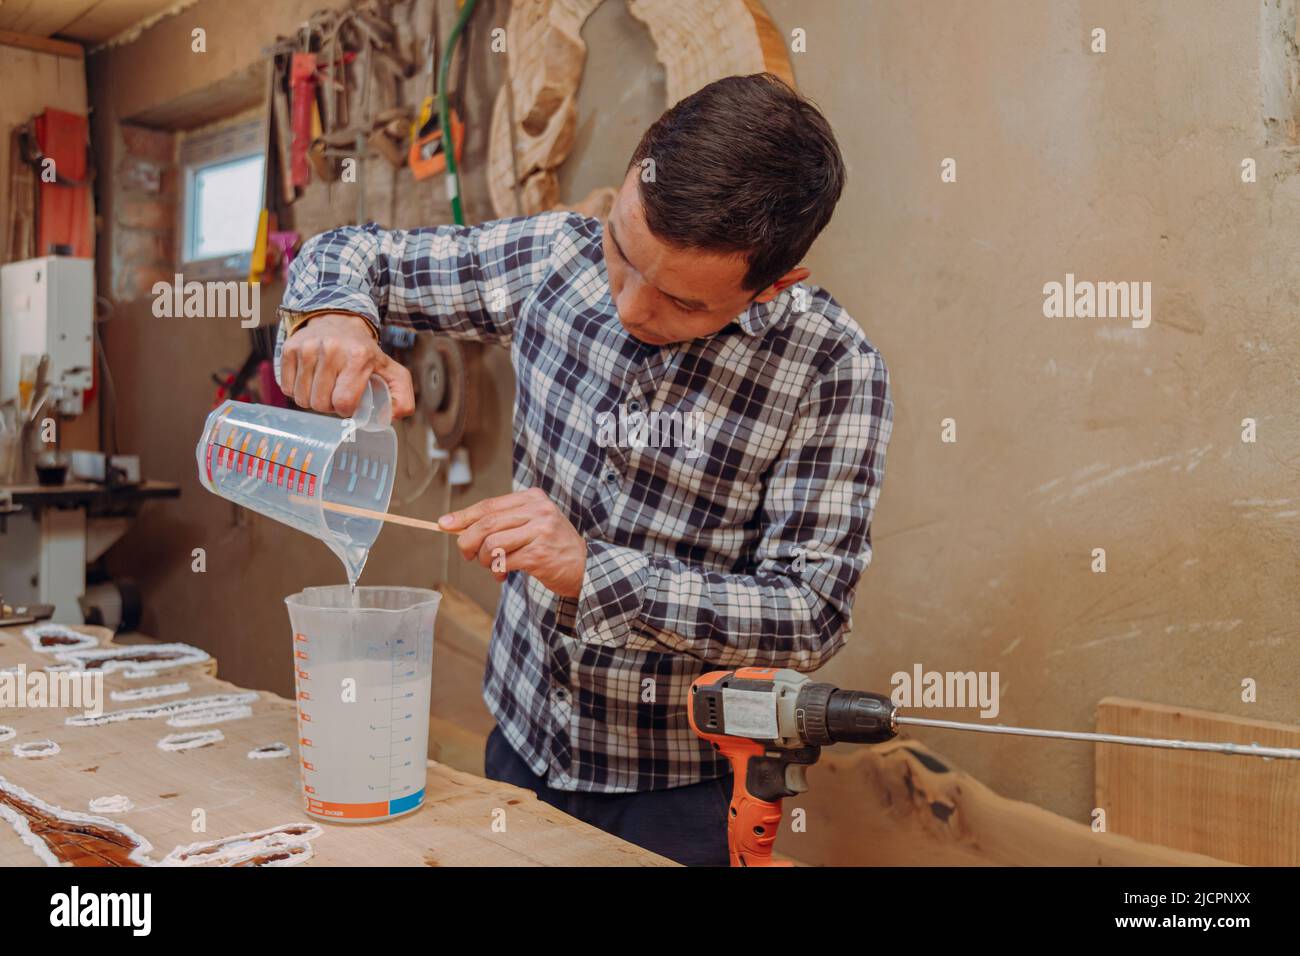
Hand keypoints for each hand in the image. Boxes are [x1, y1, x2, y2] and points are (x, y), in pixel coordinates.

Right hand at [279, 312, 415, 418]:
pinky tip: (311, 379)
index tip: (350, 403)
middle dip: (329, 406)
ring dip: (313, 400)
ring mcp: (307, 347)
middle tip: (337, 393)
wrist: (341, 322)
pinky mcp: (290, 348)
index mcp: (358, 356)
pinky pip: (287, 388)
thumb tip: (390, 418)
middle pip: (320, 404)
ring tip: (325, 386)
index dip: (346, 410)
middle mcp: (331, 348)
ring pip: (302, 399)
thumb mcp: (393, 372)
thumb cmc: (366, 353)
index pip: (343, 402)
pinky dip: (298, 390)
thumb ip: (402, 398)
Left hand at [439, 488, 586, 598]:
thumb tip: (457, 526)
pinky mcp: (540, 555)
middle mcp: (538, 511)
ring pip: (492, 544)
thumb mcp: (530, 525)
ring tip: (490, 566)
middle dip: (468, 541)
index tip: (444, 524)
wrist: (585, 567)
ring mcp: (540, 532)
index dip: (464, 516)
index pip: (490, 505)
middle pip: (487, 523)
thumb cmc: (551, 546)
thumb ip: (501, 523)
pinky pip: (503, 562)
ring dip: (483, 559)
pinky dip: (496, 571)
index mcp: (533, 498)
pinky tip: (502, 575)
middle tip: (467, 554)